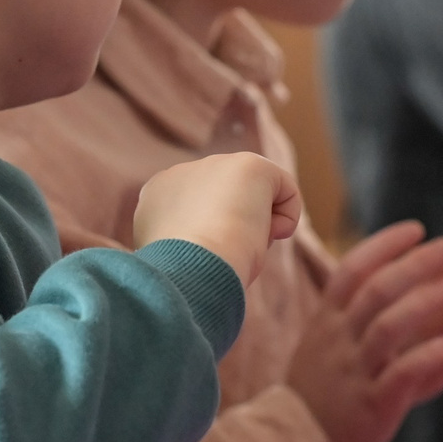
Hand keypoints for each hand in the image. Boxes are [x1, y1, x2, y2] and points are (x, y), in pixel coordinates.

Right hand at [132, 152, 300, 285]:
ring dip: (254, 230)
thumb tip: (226, 244)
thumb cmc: (184, 277)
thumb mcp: (180, 259)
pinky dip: (286, 219)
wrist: (190, 267)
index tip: (202, 259)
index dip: (210, 241)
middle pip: (229, 206)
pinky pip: (285, 191)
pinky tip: (261, 233)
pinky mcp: (250, 163)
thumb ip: (194, 243)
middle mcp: (181, 173)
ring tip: (235, 244)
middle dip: (232, 233)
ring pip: (255, 201)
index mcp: (156, 197)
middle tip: (219, 255)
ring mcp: (215, 163)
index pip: (200, 215)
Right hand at [284, 220, 442, 441]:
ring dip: (424, 303)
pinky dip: (427, 357)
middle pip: (376, 290)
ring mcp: (353, 371)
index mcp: (327, 321)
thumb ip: (357, 319)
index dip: (385, 245)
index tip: (417, 229)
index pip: (353, 269)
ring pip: (387, 327)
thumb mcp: (325, 346)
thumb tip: (404, 291)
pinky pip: (399, 374)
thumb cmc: (319, 392)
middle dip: (415, 264)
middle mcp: (339, 340)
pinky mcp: (370, 403)